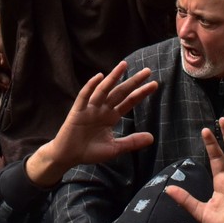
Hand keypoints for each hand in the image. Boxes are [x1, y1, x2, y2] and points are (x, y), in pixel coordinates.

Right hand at [27, 61, 158, 184]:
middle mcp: (102, 109)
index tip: (154, 84)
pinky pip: (84, 96)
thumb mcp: (114, 148)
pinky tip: (99, 77)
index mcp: (111, 116)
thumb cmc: (89, 151)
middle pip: (120, 92)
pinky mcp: (78, 111)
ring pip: (104, 90)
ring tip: (124, 65)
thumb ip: (132, 142)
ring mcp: (90, 108)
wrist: (68, 157)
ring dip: (113, 77)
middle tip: (148, 71)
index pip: (129, 101)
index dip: (141, 93)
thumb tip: (152, 138)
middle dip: (133, 81)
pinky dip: (91, 86)